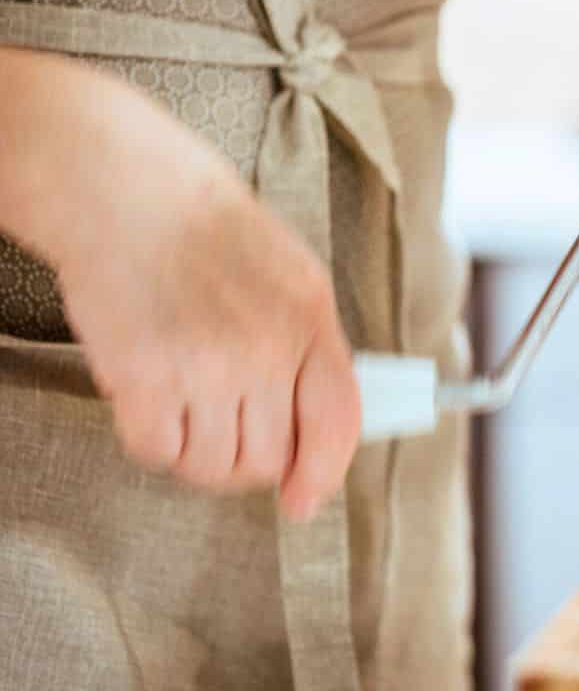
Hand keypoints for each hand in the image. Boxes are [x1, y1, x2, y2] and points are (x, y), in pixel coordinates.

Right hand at [2, 50, 359, 518]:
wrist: (127, 191)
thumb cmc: (210, 228)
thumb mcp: (294, 274)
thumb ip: (312, 346)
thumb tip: (319, 423)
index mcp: (310, 321)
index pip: (338, 421)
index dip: (324, 473)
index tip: (305, 499)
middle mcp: (265, 351)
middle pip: (270, 458)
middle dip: (253, 462)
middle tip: (229, 434)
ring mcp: (204, 368)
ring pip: (214, 466)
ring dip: (202, 456)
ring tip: (190, 414)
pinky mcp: (142, 378)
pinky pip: (158, 452)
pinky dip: (156, 442)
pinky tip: (153, 406)